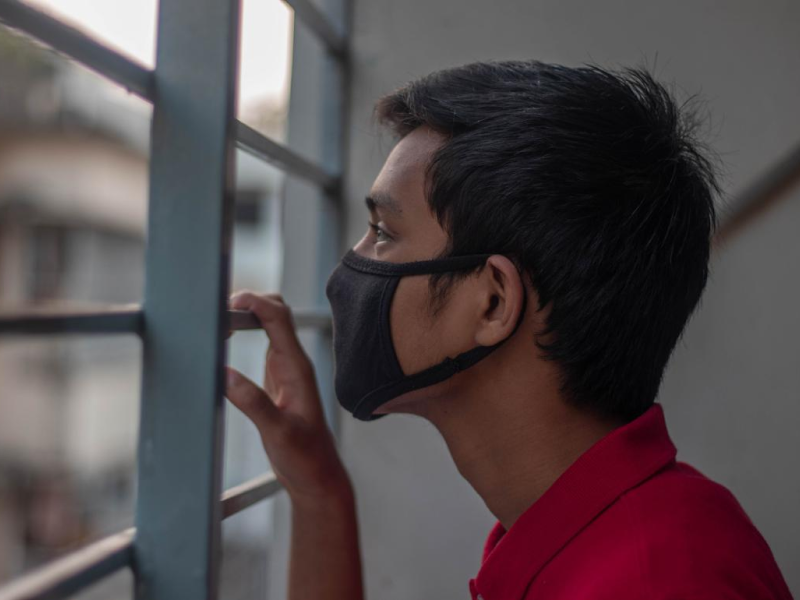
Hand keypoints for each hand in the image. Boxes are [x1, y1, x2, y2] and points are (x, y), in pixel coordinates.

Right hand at [224, 291, 351, 504]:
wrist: (316, 475)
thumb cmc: (304, 458)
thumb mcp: (277, 433)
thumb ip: (254, 403)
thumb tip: (224, 374)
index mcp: (297, 368)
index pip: (279, 318)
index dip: (254, 302)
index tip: (227, 302)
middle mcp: (294, 363)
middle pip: (276, 312)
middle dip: (249, 301)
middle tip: (216, 312)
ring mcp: (286, 368)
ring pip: (269, 324)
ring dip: (246, 314)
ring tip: (215, 322)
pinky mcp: (277, 379)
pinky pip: (264, 342)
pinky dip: (245, 332)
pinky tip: (224, 340)